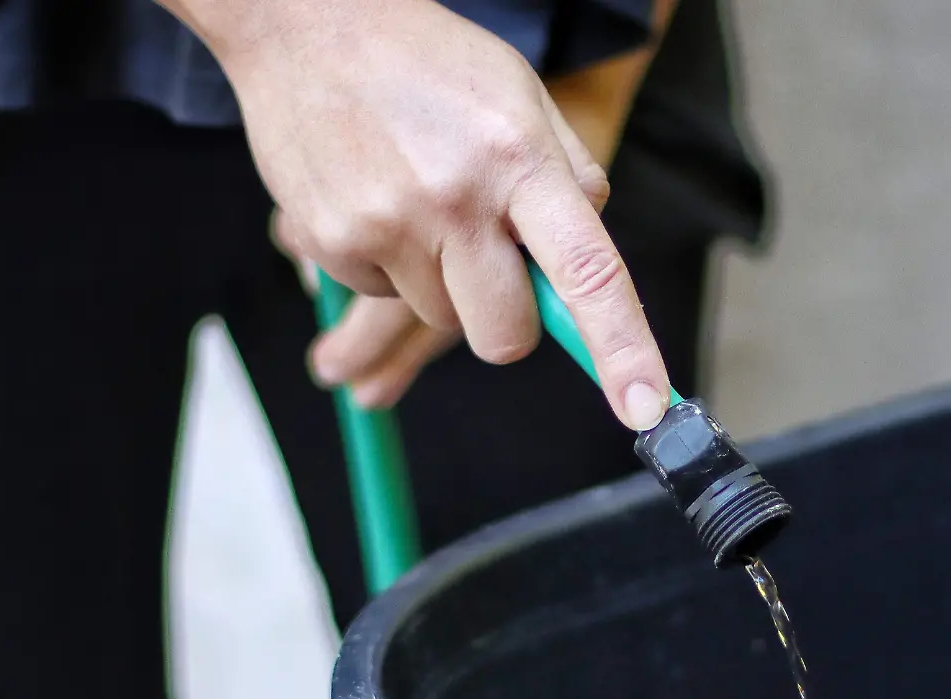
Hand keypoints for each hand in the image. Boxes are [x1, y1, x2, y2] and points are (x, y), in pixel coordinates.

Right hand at [162, 0, 672, 428]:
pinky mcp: (333, 245)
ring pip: (442, 318)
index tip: (645, 408)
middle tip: (488, 258)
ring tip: (419, 200)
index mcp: (519, 160)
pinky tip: (375, 196)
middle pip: (505, 335)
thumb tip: (586, 262)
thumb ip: (568, 176)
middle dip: (506, 317)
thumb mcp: (519, 94)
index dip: (622, 347)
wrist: (304, 24)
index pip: (587, 273)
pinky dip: (387, 264)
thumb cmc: (426, 61)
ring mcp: (388, 227)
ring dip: (442, 282)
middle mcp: (455, 200)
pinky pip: (382, 296)